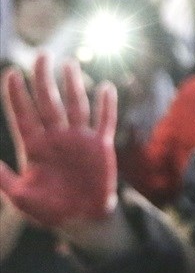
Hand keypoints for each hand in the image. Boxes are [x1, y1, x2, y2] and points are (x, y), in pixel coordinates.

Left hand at [0, 55, 117, 227]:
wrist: (80, 219)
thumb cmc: (47, 209)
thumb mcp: (19, 196)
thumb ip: (2, 178)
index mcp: (34, 147)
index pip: (24, 115)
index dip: (17, 95)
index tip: (12, 73)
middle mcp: (56, 137)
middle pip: (49, 102)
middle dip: (44, 79)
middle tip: (42, 54)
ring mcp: (79, 140)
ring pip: (75, 106)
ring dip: (73, 85)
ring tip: (69, 64)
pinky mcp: (100, 147)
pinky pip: (104, 122)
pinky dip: (107, 106)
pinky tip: (106, 88)